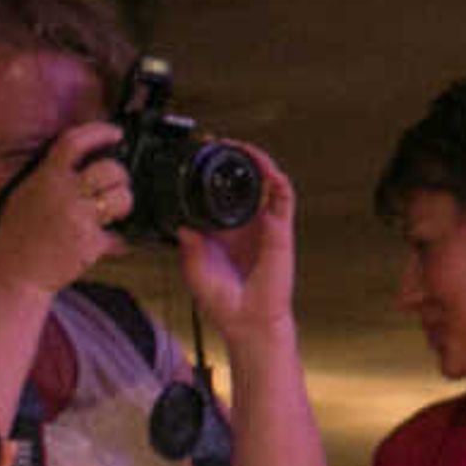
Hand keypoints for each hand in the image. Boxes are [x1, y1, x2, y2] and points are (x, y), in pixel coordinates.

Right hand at [0, 121, 130, 298]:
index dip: (98, 131)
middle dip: (121, 174)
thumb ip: (49, 178)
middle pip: (108, 168)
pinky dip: (117, 240)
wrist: (17, 273)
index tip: (115, 132)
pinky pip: (116, 236)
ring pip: (120, 198)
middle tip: (119, 182)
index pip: (74, 142)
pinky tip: (109, 242)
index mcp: (45, 177)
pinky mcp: (90, 243)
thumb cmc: (18, 236)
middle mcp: (62, 193)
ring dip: (125, 203)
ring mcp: (78, 217)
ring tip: (116, 212)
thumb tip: (78, 166)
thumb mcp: (25, 195)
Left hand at [178, 142, 297, 338]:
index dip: (215, 170)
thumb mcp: (193, 269)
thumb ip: (186, 244)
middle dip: (237, 157)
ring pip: (267, 183)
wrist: (247, 323)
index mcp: (225, 230)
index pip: (222, 191)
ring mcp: (264, 225)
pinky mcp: (281, 232)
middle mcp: (246, 224)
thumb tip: (180, 222)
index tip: (201, 154)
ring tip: (244, 148)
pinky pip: (284, 199)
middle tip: (221, 143)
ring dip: (258, 162)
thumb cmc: (225, 303)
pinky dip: (278, 181)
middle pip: (246, 180)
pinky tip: (267, 170)